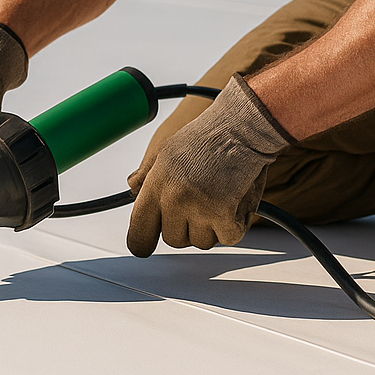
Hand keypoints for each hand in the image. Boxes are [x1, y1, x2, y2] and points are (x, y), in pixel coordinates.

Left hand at [126, 75, 292, 256]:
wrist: (242, 126)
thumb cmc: (209, 135)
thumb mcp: (168, 149)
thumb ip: (149, 175)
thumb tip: (132, 187)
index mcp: (156, 183)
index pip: (139, 229)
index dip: (142, 242)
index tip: (145, 247)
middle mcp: (174, 198)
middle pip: (173, 240)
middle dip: (187, 227)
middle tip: (201, 201)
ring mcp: (199, 208)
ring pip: (201, 241)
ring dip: (212, 227)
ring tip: (219, 196)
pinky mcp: (224, 216)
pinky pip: (227, 238)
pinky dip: (235, 225)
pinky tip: (235, 201)